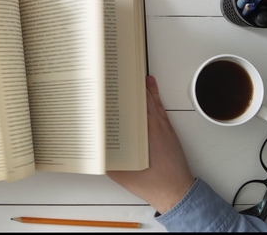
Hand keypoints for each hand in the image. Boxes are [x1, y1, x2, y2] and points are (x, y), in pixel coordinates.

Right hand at [107, 76, 194, 214]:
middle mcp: (155, 126)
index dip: (125, 94)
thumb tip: (90, 148)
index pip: (134, 106)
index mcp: (144, 133)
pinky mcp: (168, 132)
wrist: (176, 192)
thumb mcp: (122, 174)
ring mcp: (163, 128)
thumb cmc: (151, 184)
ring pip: (152, 103)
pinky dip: (155, 98)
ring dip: (144, 90)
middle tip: (121, 74)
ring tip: (135, 75)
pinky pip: (160, 109)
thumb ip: (106, 160)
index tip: (115, 82)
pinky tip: (150, 90)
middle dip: (132, 88)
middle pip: (143, 100)